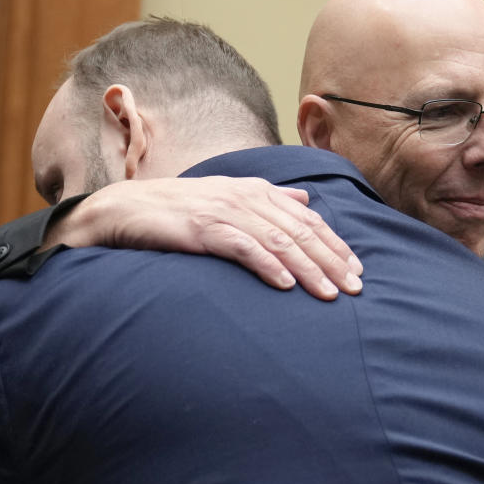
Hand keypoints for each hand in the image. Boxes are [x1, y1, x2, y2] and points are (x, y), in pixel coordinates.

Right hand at [45, 177, 362, 299]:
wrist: (126, 210)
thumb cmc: (178, 210)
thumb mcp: (227, 198)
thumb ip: (268, 199)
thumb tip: (304, 199)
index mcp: (255, 190)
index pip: (307, 219)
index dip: (335, 244)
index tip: (357, 269)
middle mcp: (245, 197)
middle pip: (299, 231)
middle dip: (331, 260)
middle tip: (355, 287)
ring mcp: (224, 212)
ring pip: (278, 241)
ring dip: (308, 269)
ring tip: (330, 293)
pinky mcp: (203, 229)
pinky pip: (243, 247)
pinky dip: (268, 265)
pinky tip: (286, 285)